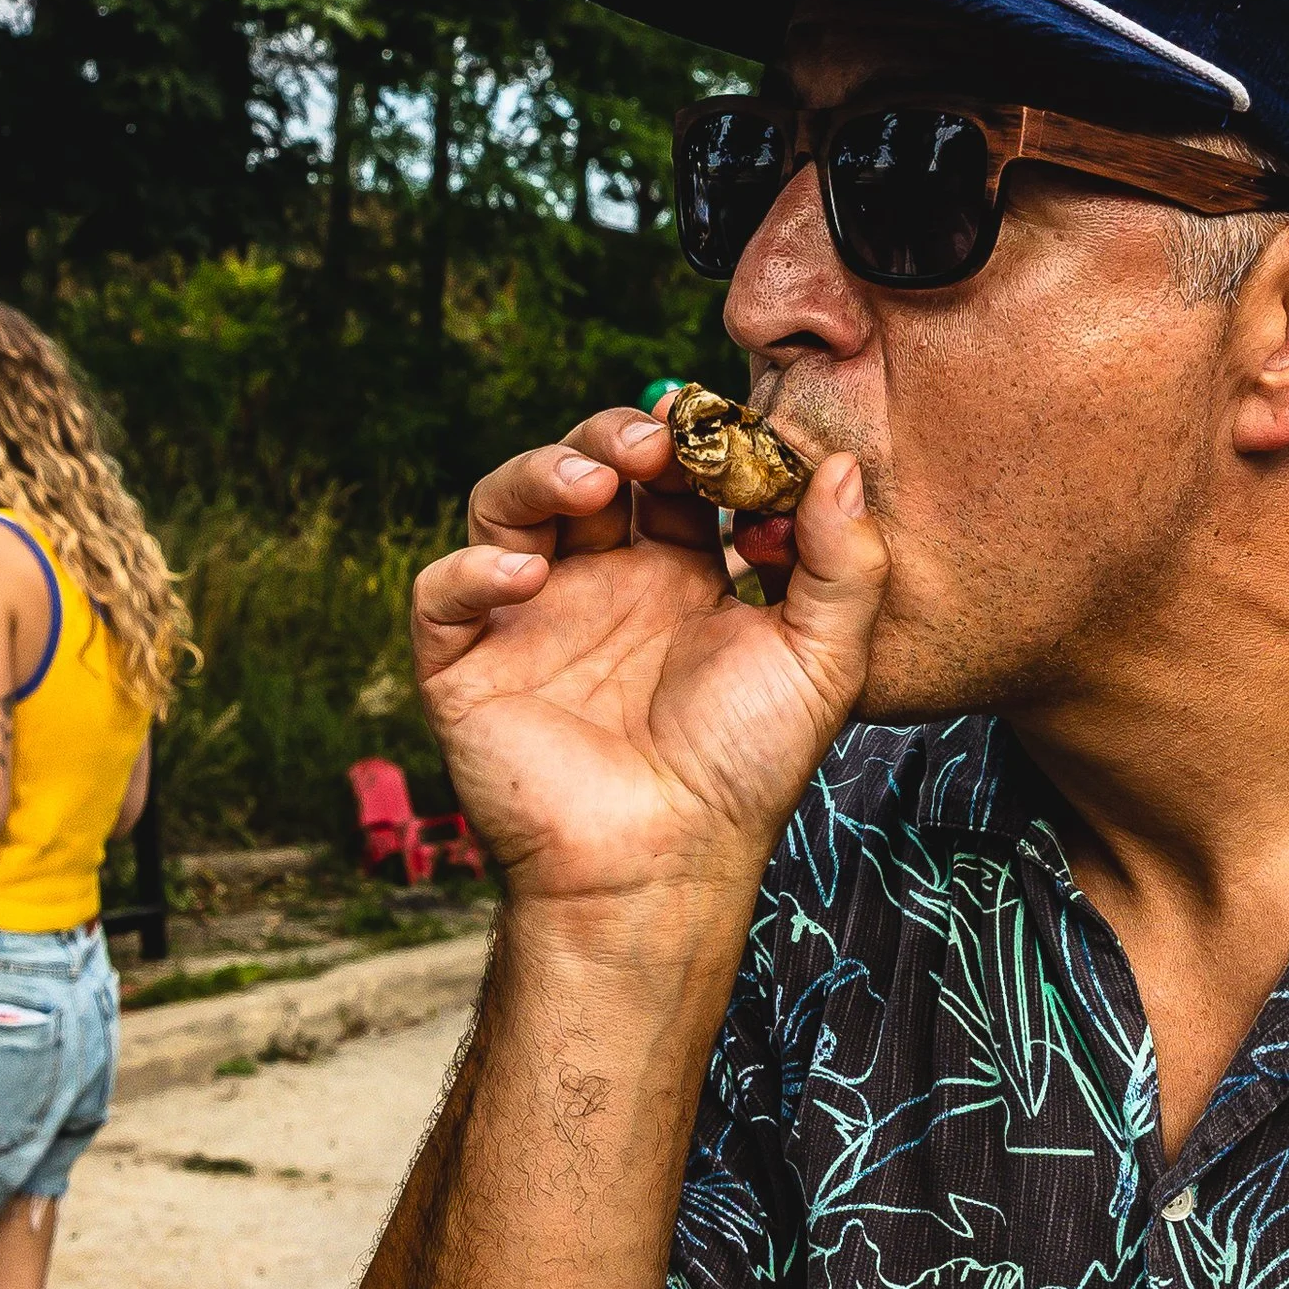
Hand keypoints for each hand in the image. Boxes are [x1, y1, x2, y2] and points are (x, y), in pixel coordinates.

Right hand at [412, 399, 888, 920]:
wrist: (665, 865)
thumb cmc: (744, 771)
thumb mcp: (821, 661)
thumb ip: (846, 565)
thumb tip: (842, 466)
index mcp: (677, 577)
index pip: (670, 475)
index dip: (688, 439)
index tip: (715, 423)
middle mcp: (600, 587)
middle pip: (586, 469)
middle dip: (614, 436)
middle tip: (653, 442)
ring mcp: (529, 620)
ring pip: (508, 507)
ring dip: (542, 473)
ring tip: (592, 485)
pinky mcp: (467, 665)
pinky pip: (442, 593)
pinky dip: (473, 570)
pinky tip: (528, 578)